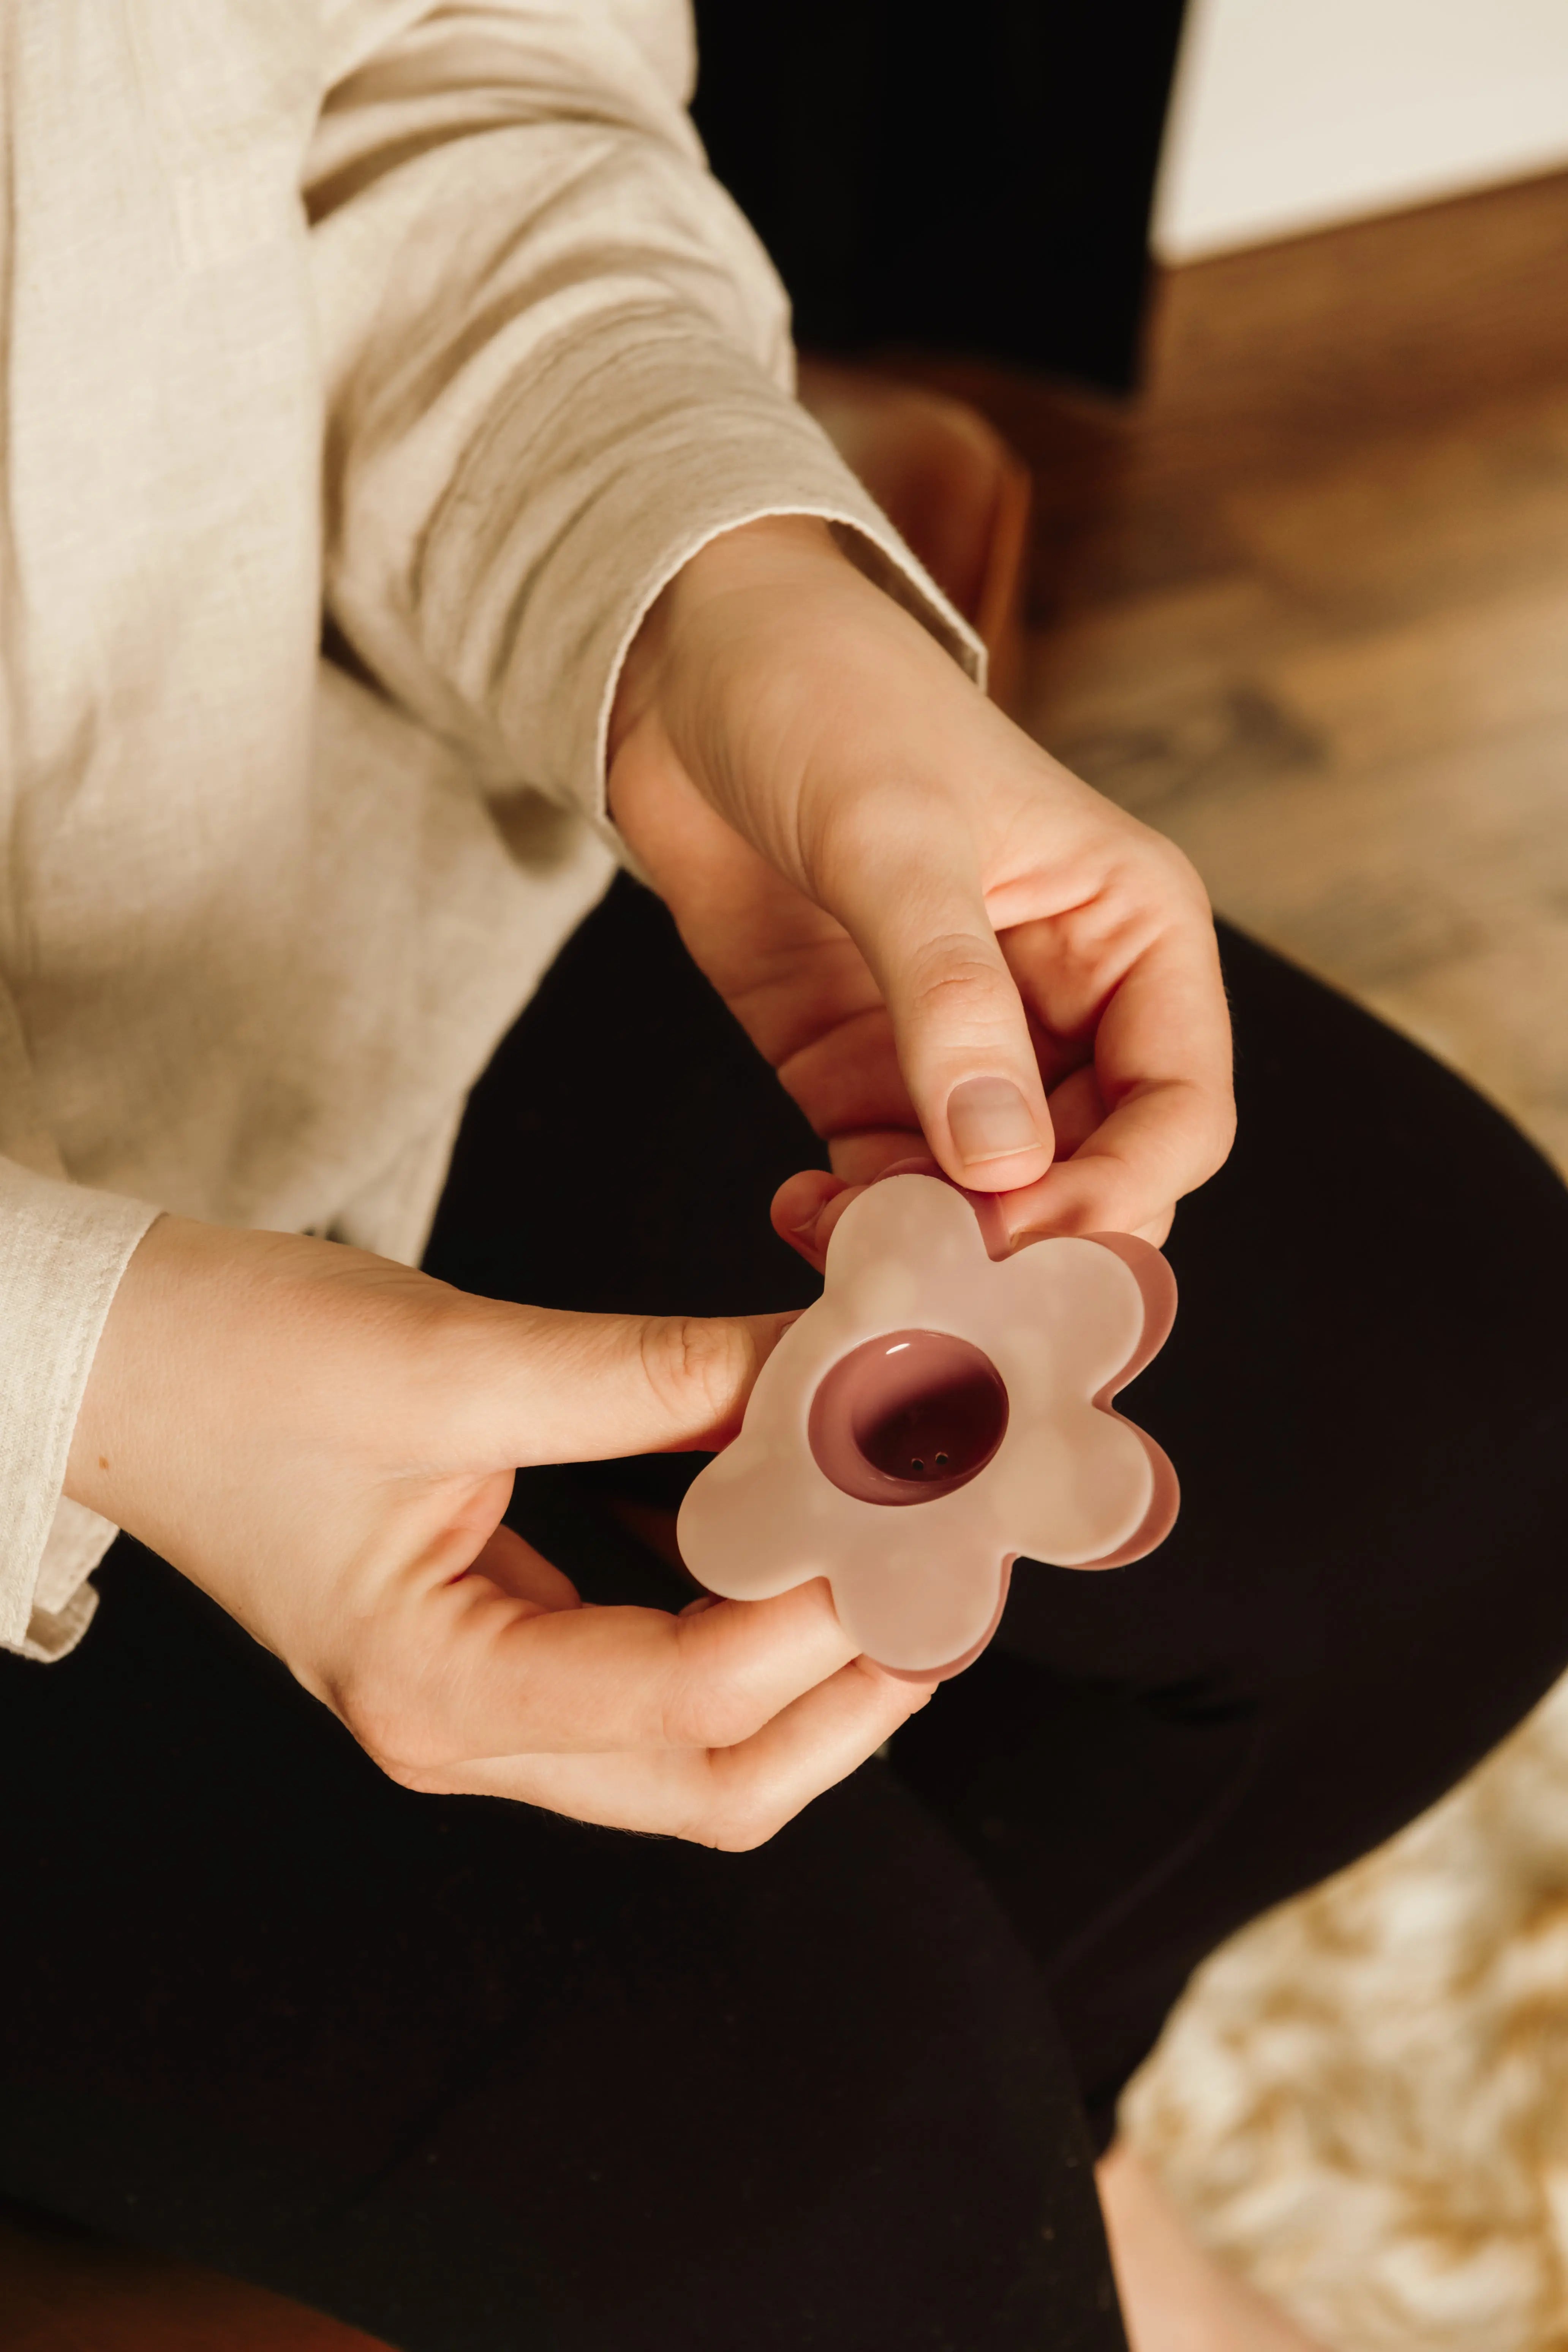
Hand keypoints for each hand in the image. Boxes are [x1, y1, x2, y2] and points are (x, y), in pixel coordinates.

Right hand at [65, 1217, 930, 1844]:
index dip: (823, 1605)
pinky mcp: (493, 1645)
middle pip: (716, 1779)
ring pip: (696, 1747)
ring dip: (812, 1666)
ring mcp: (479, 1702)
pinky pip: (654, 1676)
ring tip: (896, 1552)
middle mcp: (462, 1731)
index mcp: (434, 1689)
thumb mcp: (450, 1356)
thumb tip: (830, 1369)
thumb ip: (651, 1376)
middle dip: (853, 1687)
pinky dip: (741, 1620)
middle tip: (945, 1570)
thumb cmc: (234, 1359)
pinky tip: (778, 1525)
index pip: (689, 1698)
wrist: (114, 1360)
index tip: (913, 1497)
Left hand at [609, 517, 1233, 1248]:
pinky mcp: (869, 1073)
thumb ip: (950, 998)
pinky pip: (892, 1185)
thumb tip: (1004, 1162)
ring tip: (847, 1249)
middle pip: (1097, 1177)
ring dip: (931, 1246)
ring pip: (992, 1203)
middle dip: (1026, 1242)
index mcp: (1132, 933)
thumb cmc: (826, 699)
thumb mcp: (894, 837)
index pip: (1181, 1111)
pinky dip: (857, 1222)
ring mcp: (966, 1050)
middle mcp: (1068, 1005)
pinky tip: (800, 1213)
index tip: (1019, 1234)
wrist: (688, 668)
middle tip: (934, 1276)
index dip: (1119, 1193)